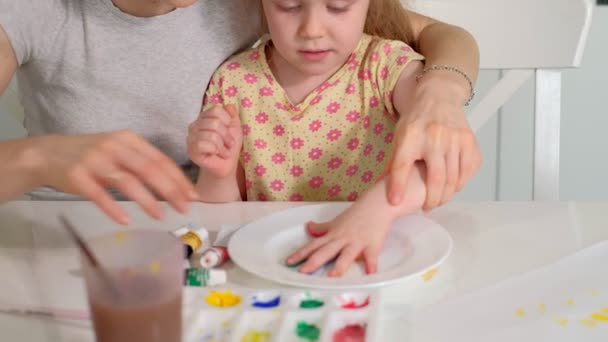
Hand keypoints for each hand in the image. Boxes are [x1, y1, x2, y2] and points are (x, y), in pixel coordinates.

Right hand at [32, 130, 197, 223]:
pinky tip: (125, 220)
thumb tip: (174, 186)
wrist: (49, 153)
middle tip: (184, 208)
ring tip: (161, 216)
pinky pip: (98, 194)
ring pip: (127, 181)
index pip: (160, 160)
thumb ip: (142, 162)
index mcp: (129, 140)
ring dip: (146, 200)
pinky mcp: (77, 177)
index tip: (193, 196)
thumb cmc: (92, 155)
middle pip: (148, 169)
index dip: (178, 179)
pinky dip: (113, 207)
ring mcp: (94, 161)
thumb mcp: (119, 149)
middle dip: (170, 190)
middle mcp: (113, 147)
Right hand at [187, 105, 241, 178]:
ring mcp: (191, 137)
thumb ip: (233, 116)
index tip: (230, 131)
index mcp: (204, 117)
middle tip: (229, 144)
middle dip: (227, 135)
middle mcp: (195, 125)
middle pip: (215, 123)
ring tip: (224, 151)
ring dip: (223, 145)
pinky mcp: (191, 150)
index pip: (216, 110)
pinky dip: (216, 150)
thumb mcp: (235, 128)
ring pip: (211, 135)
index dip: (227, 121)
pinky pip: (203, 144)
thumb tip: (230, 106)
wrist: (226, 165)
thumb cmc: (229, 146)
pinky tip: (217, 154)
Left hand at [285, 201, 391, 276]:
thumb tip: (308, 227)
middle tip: (302, 272)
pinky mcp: (372, 244)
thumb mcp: (336, 221)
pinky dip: (371, 264)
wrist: (376, 204)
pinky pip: (371, 256)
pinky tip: (370, 273)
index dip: (301, 254)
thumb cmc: (356, 214)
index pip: (313, 245)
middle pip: (325, 251)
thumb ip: (322, 228)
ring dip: (340, 265)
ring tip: (332, 276)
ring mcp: (357, 242)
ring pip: (346, 255)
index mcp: (332, 235)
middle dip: (313, 262)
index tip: (288, 262)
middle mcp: (342, 239)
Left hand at [388, 72, 480, 209]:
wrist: (439, 97)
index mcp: (410, 135)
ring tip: (438, 200)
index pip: (402, 164)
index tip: (395, 202)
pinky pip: (468, 170)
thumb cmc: (416, 122)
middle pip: (435, 178)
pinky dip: (461, 183)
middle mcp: (434, 136)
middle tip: (426, 207)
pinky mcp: (470, 140)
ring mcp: (455, 138)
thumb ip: (393, 164)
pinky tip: (452, 187)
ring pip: (454, 178)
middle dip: (431, 200)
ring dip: (446, 195)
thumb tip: (384, 193)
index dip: (398, 186)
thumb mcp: (399, 137)